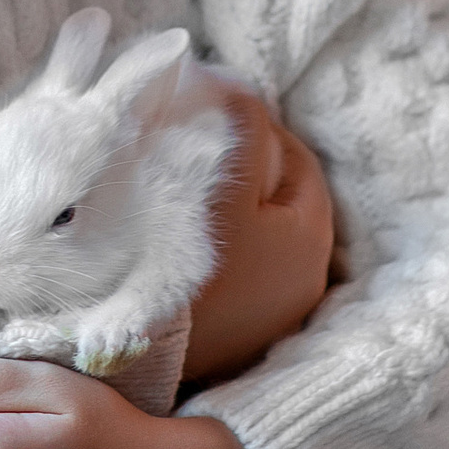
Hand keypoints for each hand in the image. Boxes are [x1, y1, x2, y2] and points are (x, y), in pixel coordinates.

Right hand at [182, 84, 336, 384]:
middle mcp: (306, 280)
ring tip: (186, 180)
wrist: (136, 358)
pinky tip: (182, 230)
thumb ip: (244, 130)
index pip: (298, 159)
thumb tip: (246, 89)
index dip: (259, 124)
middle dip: (244, 162)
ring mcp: (274, 312)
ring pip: (259, 232)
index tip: (215, 104)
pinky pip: (238, 266)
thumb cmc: (189, 267)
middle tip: (197, 138)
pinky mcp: (240, 332)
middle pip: (281, 196)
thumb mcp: (223, 188)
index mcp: (312, 240)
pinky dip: (219, 241)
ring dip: (230, 203)